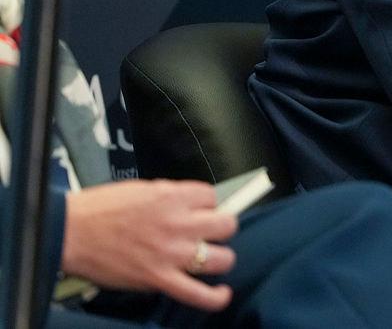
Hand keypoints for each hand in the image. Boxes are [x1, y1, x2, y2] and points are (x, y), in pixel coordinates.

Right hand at [62, 180, 238, 311]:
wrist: (68, 233)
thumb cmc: (97, 210)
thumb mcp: (141, 189)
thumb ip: (169, 196)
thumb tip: (187, 203)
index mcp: (172, 197)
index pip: (212, 197)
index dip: (206, 205)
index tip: (197, 210)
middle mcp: (178, 224)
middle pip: (227, 225)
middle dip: (219, 227)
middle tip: (206, 232)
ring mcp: (171, 254)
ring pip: (222, 258)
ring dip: (219, 258)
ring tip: (210, 258)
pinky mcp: (159, 279)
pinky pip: (198, 294)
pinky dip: (214, 297)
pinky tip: (221, 294)